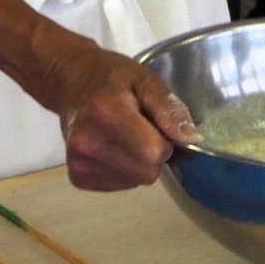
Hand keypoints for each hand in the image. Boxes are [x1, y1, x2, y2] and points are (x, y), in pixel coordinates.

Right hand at [40, 40, 200, 190]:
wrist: (72, 82)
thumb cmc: (113, 78)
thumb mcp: (146, 80)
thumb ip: (169, 108)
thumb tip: (192, 139)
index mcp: (106, 113)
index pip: (154, 152)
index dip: (165, 140)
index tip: (155, 123)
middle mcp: (88, 143)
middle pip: (147, 172)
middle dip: (154, 154)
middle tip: (142, 129)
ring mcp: (79, 163)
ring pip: (136, 181)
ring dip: (139, 163)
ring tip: (125, 136)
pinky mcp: (77, 177)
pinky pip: (121, 185)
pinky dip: (125, 170)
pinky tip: (114, 147)